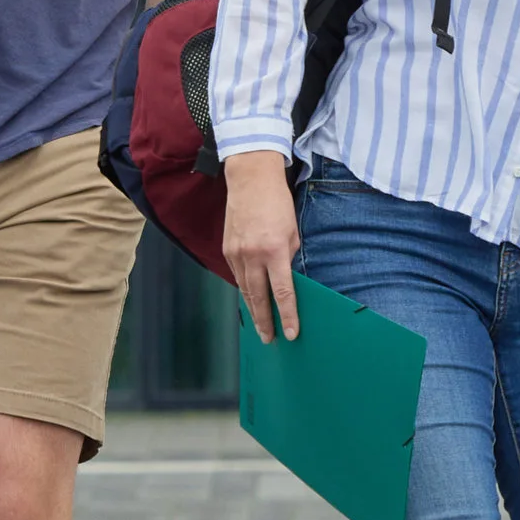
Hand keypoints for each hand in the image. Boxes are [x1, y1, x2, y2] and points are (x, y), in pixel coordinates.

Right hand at [220, 150, 300, 342]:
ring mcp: (237, 253)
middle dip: (265, 321)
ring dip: (253, 310)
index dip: (287, 315)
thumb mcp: (292, 231)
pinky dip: (244, 291)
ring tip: (261, 327)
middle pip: (259, 298)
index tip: (291, 333)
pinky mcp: (227, 249)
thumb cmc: (277, 202)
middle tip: (270, 339)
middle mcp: (253, 255)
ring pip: (245, 290)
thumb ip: (288, 256)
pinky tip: (250, 301)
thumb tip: (285, 276)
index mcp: (274, 250)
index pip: (282, 292)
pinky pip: (237, 276)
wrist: (250, 179)